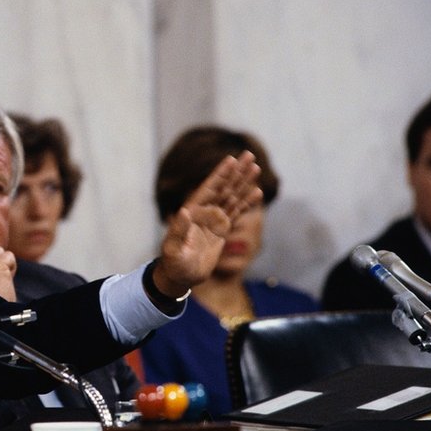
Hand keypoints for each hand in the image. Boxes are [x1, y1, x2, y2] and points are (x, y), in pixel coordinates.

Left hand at [153, 151, 261, 296]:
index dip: (220, 174)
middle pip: (223, 187)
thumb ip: (178, 230)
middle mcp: (204, 212)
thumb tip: (184, 211)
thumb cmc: (173, 263)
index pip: (209, 189)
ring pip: (232, 196)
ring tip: (255, 167)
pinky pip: (236, 212)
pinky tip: (257, 192)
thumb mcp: (173, 248)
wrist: (180, 276)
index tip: (231, 159)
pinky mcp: (221, 230)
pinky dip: (247, 203)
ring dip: (243, 182)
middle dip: (236, 171)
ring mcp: (214, 220)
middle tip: (249, 154)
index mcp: (193, 212)